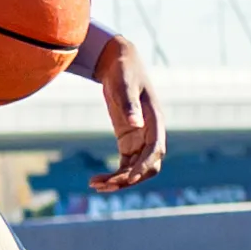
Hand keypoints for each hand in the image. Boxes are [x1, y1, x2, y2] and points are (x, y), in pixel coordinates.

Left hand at [79, 28, 166, 191]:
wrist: (119, 63)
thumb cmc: (124, 70)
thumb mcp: (125, 84)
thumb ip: (130, 103)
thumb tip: (135, 123)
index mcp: (155, 120)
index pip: (156, 149)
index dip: (144, 165)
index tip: (128, 177)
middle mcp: (151, 133)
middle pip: (148, 166)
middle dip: (129, 179)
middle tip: (105, 185)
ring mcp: (140, 139)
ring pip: (135, 170)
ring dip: (119, 181)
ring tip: (95, 186)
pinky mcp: (129, 142)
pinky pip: (124, 165)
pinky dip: (113, 176)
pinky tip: (95, 180)